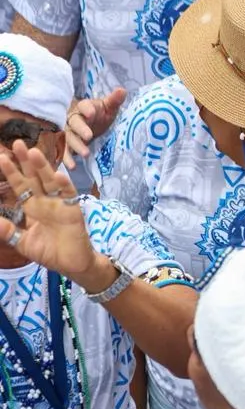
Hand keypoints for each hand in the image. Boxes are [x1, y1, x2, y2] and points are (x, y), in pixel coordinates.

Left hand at [0, 141, 95, 278]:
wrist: (71, 264)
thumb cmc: (49, 253)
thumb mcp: (23, 242)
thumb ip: (8, 231)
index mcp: (33, 207)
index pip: (20, 186)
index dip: (12, 172)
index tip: (1, 157)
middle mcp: (46, 201)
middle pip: (34, 177)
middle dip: (26, 161)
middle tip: (17, 143)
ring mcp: (60, 204)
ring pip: (50, 181)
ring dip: (43, 167)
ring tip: (34, 152)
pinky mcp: (73, 210)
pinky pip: (68, 195)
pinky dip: (63, 185)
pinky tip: (57, 176)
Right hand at [64, 88, 126, 168]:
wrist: (92, 124)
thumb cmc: (101, 114)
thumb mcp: (109, 108)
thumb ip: (114, 100)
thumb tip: (123, 90)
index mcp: (84, 107)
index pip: (83, 106)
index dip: (86, 109)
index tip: (92, 113)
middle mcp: (73, 118)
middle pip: (74, 122)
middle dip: (81, 129)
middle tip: (89, 136)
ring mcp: (68, 132)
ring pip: (69, 137)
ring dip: (76, 146)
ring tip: (85, 153)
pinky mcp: (66, 144)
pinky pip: (65, 150)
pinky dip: (67, 158)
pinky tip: (73, 166)